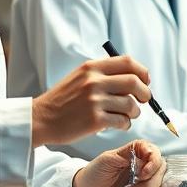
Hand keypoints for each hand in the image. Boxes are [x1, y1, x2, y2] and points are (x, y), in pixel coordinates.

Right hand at [31, 56, 151, 144]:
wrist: (41, 119)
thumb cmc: (62, 100)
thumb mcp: (79, 77)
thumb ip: (102, 74)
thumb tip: (134, 76)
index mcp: (91, 67)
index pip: (127, 62)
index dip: (142, 72)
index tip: (145, 81)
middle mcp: (94, 81)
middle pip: (134, 82)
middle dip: (145, 93)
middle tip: (143, 100)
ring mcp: (94, 101)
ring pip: (131, 104)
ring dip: (135, 112)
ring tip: (128, 115)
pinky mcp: (95, 120)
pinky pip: (122, 121)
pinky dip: (125, 124)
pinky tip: (119, 124)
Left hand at [72, 140, 165, 186]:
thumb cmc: (94, 175)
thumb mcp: (108, 158)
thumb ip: (128, 151)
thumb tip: (146, 149)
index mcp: (137, 157)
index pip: (156, 155)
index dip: (153, 164)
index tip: (142, 173)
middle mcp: (144, 171)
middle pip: (161, 176)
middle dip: (146, 186)